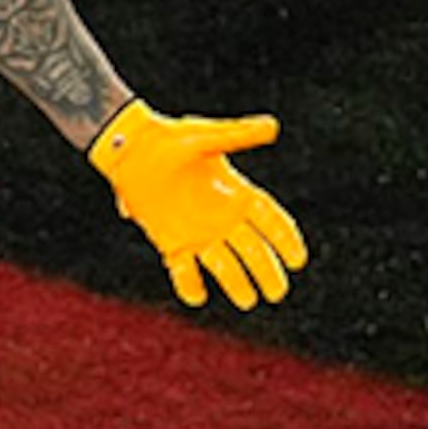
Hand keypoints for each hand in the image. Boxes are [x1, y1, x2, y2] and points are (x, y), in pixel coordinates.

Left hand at [87, 99, 307, 308]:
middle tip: (277, 293)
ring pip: (223, 264)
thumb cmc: (169, 139)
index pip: (270, 219)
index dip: (285, 239)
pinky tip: (197, 296)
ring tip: (248, 301)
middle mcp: (222, 218)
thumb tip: (272, 127)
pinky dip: (190, 284)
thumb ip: (237, 136)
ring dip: (236, 283)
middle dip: (266, 271)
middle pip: (252, 250)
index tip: (297, 261)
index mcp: (236, 193)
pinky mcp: (172, 243)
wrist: (129, 150)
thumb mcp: (205, 137)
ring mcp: (198, 233)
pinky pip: (185, 271)